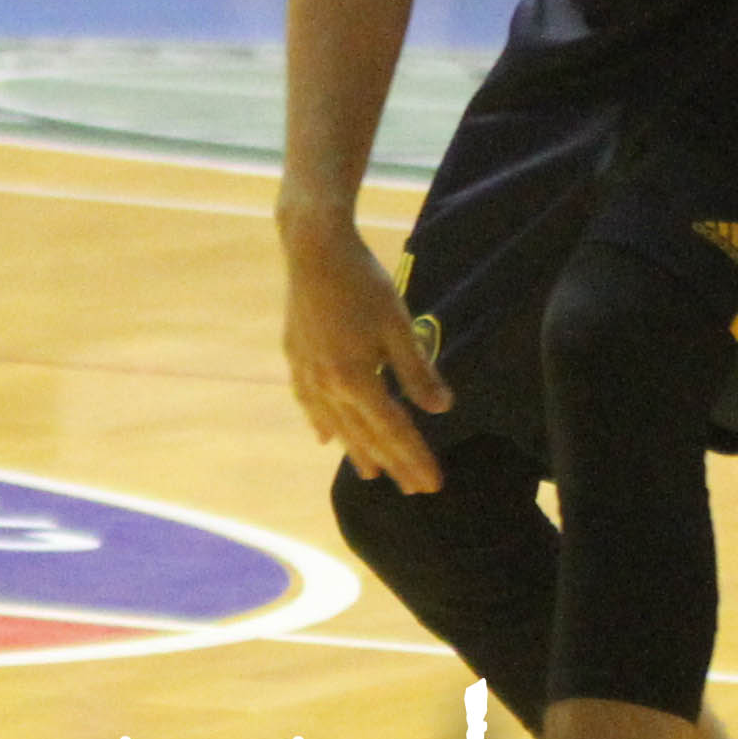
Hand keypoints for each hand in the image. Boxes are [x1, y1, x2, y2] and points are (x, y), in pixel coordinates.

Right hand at [282, 213, 452, 491]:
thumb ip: (417, 370)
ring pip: (335, 424)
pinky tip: (323, 437)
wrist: (313, 249)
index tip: (432, 483)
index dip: (414, 458)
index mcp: (355, 379)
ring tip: (371, 474)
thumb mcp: (399, 325)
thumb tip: (442, 408)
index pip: (392, 430)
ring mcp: (307, 374)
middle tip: (412, 489)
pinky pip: (309, 403)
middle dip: (392, 463)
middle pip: (364, 435)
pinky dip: (320, 424)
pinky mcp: (296, 357)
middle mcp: (327, 386)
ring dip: (355, 451)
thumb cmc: (363, 283)